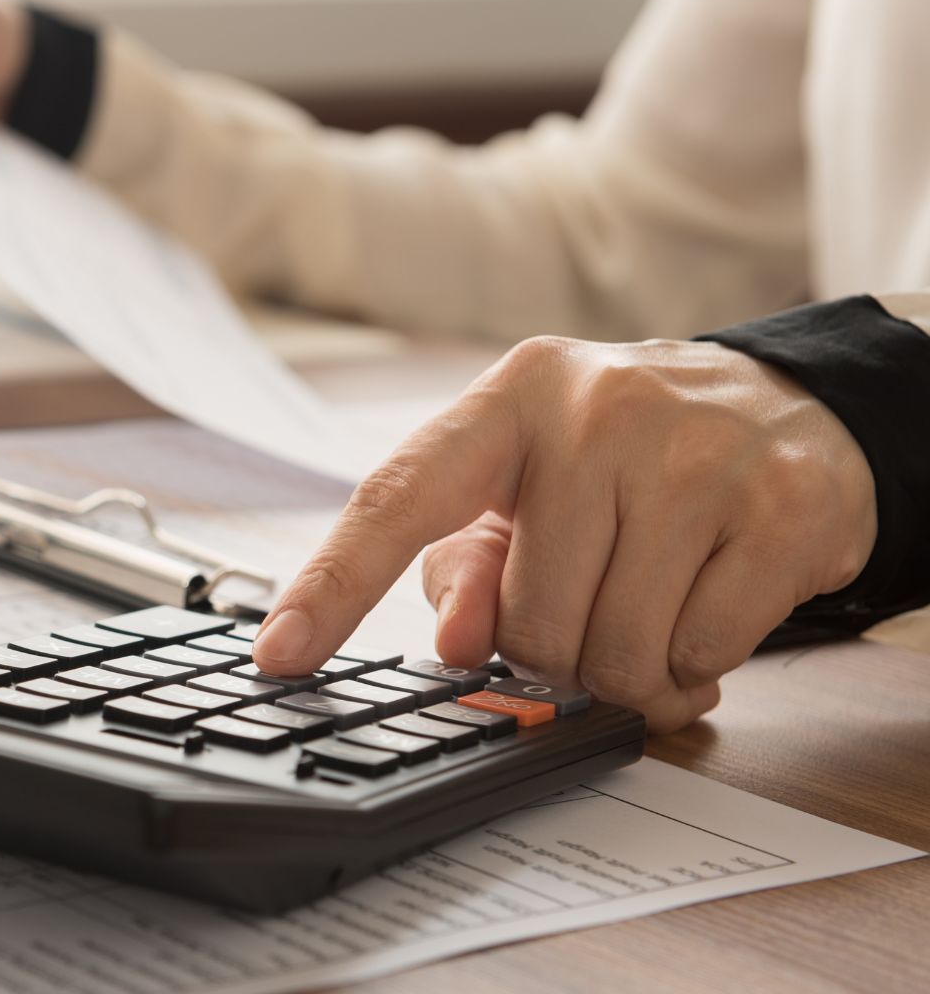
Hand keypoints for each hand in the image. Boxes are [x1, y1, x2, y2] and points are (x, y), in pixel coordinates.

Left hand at [250, 336, 876, 731]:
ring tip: (652, 609)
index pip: (397, 499)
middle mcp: (596, 410)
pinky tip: (706, 611)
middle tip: (591, 606)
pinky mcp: (782, 507)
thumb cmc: (627, 461)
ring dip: (631, 669)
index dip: (331, 586)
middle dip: (556, 650)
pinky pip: (704, 653)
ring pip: (618, 650)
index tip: (278, 655)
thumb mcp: (527, 492)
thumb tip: (458, 645)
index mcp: (508, 399)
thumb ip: (467, 565)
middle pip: (530, 620)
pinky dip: (698, 666)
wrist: (791, 409)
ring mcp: (696, 452)